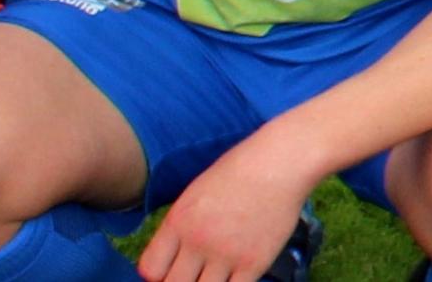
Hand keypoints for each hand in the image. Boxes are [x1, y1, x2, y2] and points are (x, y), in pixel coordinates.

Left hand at [137, 132, 321, 281]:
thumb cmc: (240, 170)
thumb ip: (181, 226)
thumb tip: (173, 256)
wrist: (281, 162)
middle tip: (195, 273)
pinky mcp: (255, 262)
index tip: (170, 270)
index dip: (158, 275)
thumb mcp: (197, 192)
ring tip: (217, 273)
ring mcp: (227, 254)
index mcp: (179, 221)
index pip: (150, 270)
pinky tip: (238, 274)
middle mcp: (198, 241)